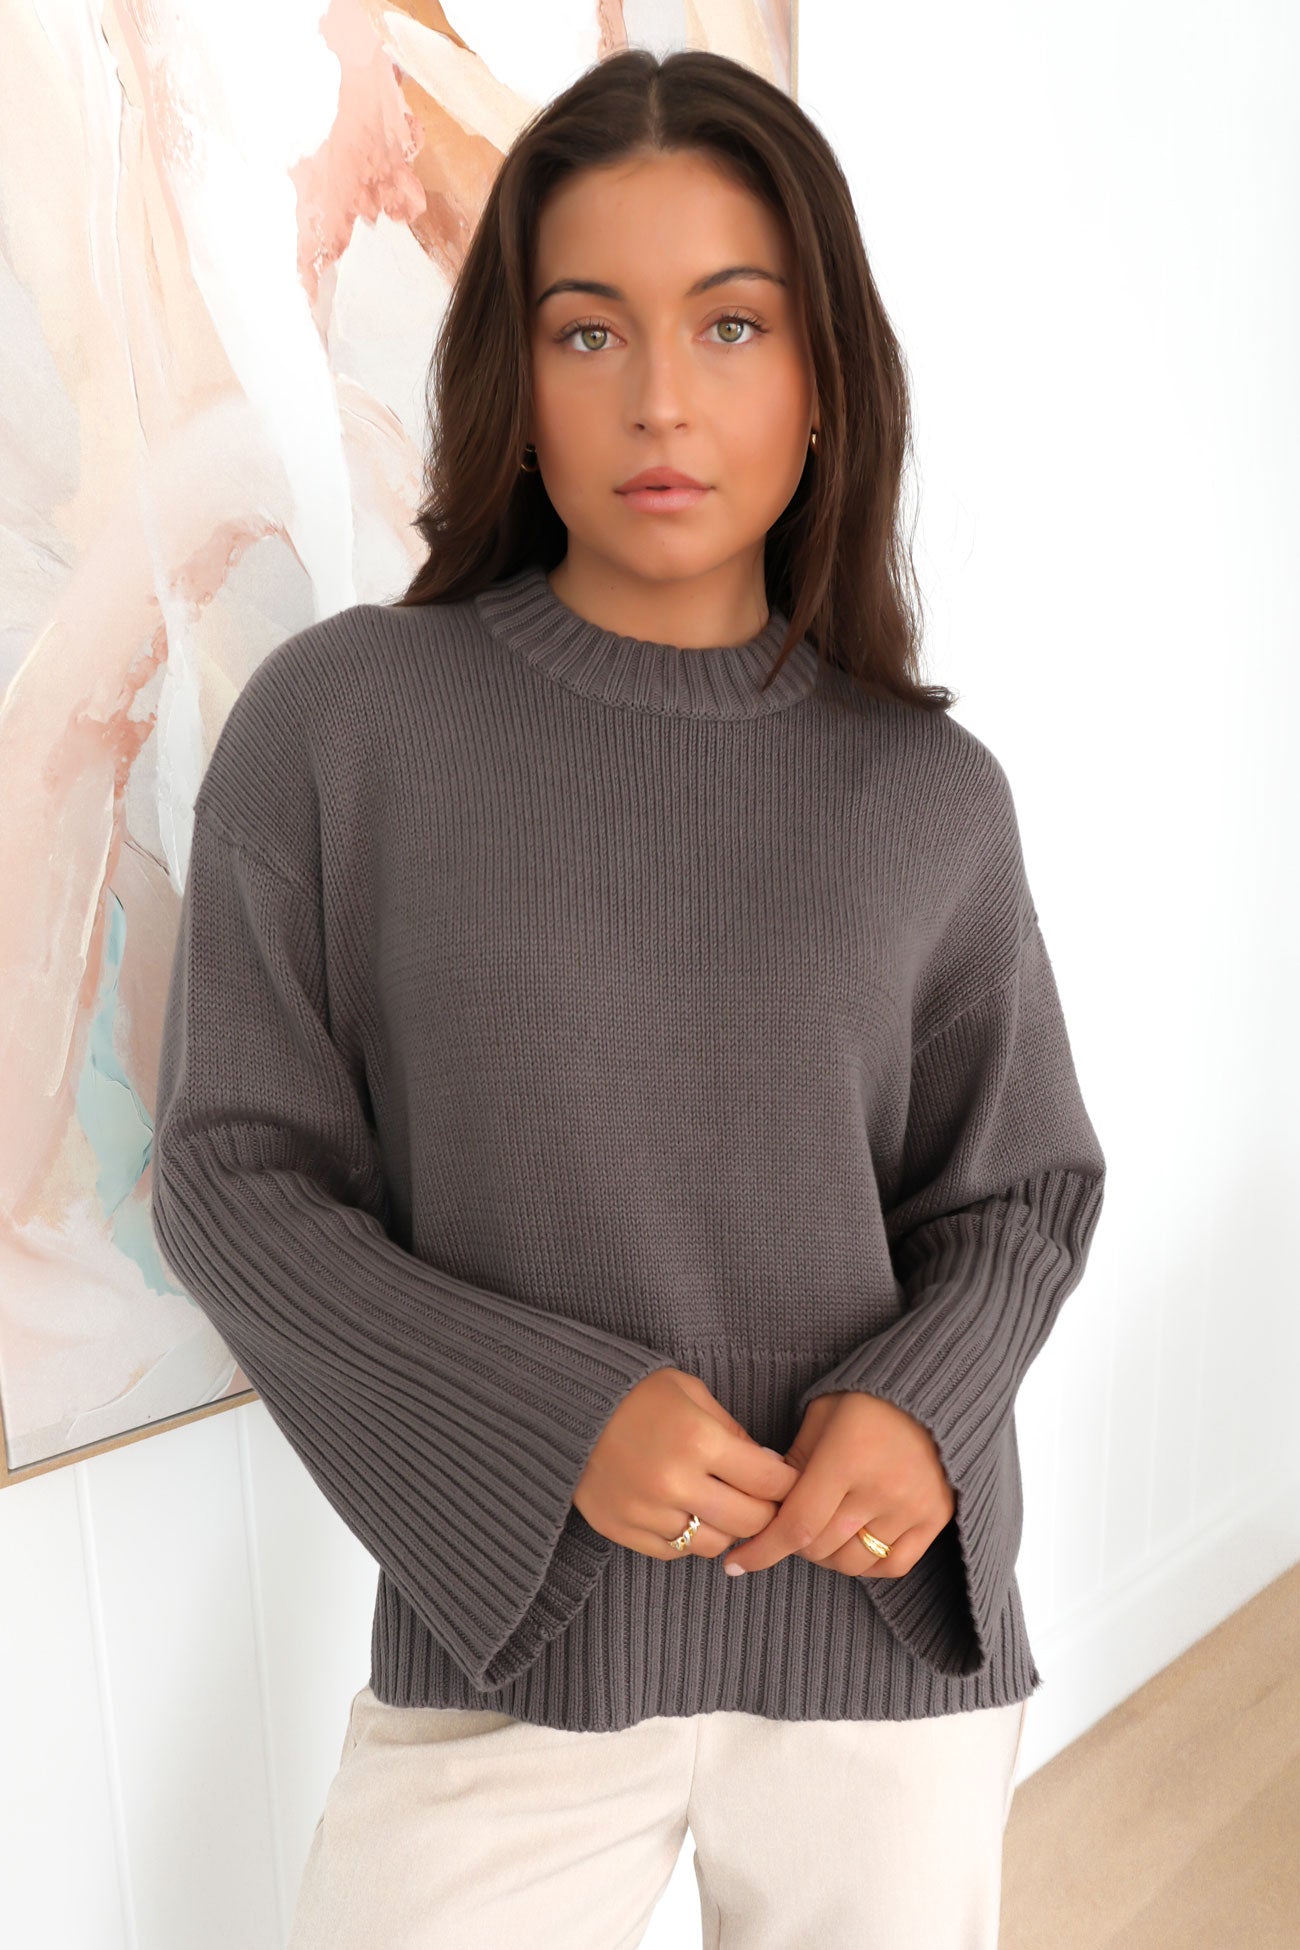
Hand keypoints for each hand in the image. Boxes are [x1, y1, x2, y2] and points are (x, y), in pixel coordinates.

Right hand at [573, 1368, 800, 1560]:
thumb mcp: (690, 1392)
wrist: (566, 1408)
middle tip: (766, 1502)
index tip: (789, 1482)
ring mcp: (646, 1512)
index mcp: (698, 1440)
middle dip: (767, 1512)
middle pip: (749, 1521)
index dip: (788, 1484)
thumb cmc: (636, 1394)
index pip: (768, 1480)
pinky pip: (675, 1552)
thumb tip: (767, 1467)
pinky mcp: (622, 1531)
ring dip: (728, 1530)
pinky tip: (688, 1514)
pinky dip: (689, 1538)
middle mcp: (675, 1482)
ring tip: (724, 1508)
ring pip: (714, 1544)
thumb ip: (732, 1430)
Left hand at [721, 1390, 955, 1580]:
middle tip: (787, 1526)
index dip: (762, 1550)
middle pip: (821, 1548)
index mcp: (846, 1458)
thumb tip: (762, 1501)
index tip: (736, 1563)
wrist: (934, 1390)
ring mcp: (912, 1507)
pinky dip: (867, 1565)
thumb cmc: (867, 1399)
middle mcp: (881, 1488)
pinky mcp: (934, 1518)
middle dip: (792, 1545)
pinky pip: (893, 1566)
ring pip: (853, 1563)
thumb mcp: (821, 1416)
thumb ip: (792, 1461)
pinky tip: (853, 1545)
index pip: (797, 1524)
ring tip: (819, 1534)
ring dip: (826, 1557)